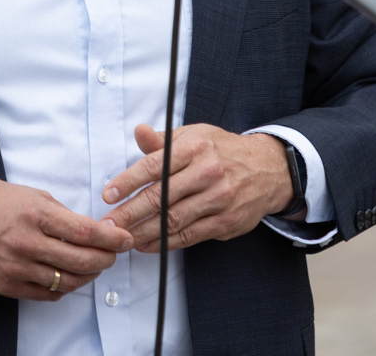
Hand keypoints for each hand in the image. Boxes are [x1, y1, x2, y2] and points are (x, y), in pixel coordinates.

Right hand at [0, 179, 133, 300]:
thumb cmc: (1, 203)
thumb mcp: (36, 196)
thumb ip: (64, 215)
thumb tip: (95, 231)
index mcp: (36, 215)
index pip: (84, 232)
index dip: (110, 238)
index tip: (124, 238)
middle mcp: (27, 243)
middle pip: (81, 260)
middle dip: (106, 258)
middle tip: (115, 253)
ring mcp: (18, 268)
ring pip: (67, 282)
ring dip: (89, 275)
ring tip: (96, 265)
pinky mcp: (10, 286)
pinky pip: (48, 294)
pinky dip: (66, 287)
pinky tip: (72, 275)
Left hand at [101, 123, 292, 251]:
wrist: (267, 169)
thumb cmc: (221, 150)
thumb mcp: (194, 136)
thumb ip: (162, 141)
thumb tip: (138, 131)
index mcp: (195, 146)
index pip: (155, 165)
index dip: (129, 181)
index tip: (108, 194)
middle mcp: (207, 172)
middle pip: (161, 197)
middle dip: (130, 212)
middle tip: (109, 224)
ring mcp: (218, 199)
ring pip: (173, 220)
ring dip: (144, 232)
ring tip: (123, 237)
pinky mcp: (225, 222)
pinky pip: (189, 236)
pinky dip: (164, 242)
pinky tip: (147, 244)